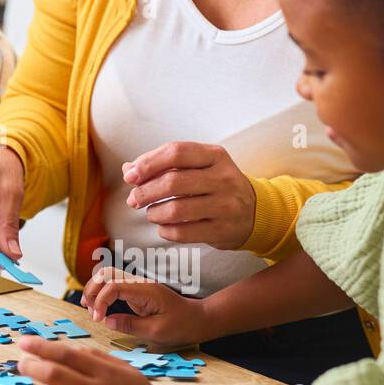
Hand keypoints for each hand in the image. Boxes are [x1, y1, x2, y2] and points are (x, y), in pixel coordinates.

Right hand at [80, 267, 209, 345]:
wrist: (198, 319)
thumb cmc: (182, 326)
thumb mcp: (157, 332)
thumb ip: (130, 325)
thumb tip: (107, 321)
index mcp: (145, 290)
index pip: (113, 286)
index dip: (100, 301)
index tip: (97, 319)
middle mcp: (139, 283)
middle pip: (106, 273)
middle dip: (92, 289)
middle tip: (89, 311)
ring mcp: (137, 286)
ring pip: (108, 276)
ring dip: (95, 289)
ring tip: (89, 308)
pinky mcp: (136, 292)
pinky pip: (114, 286)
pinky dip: (102, 293)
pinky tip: (97, 306)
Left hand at [122, 141, 255, 249]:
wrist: (255, 212)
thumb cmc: (216, 185)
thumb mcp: (198, 166)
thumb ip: (164, 164)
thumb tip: (128, 169)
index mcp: (215, 155)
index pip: (176, 152)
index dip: (148, 163)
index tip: (130, 175)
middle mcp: (223, 178)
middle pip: (173, 182)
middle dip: (145, 192)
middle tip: (133, 200)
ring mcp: (226, 205)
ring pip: (176, 210)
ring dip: (154, 213)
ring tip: (151, 213)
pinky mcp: (223, 230)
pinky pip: (183, 232)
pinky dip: (165, 231)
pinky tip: (163, 227)